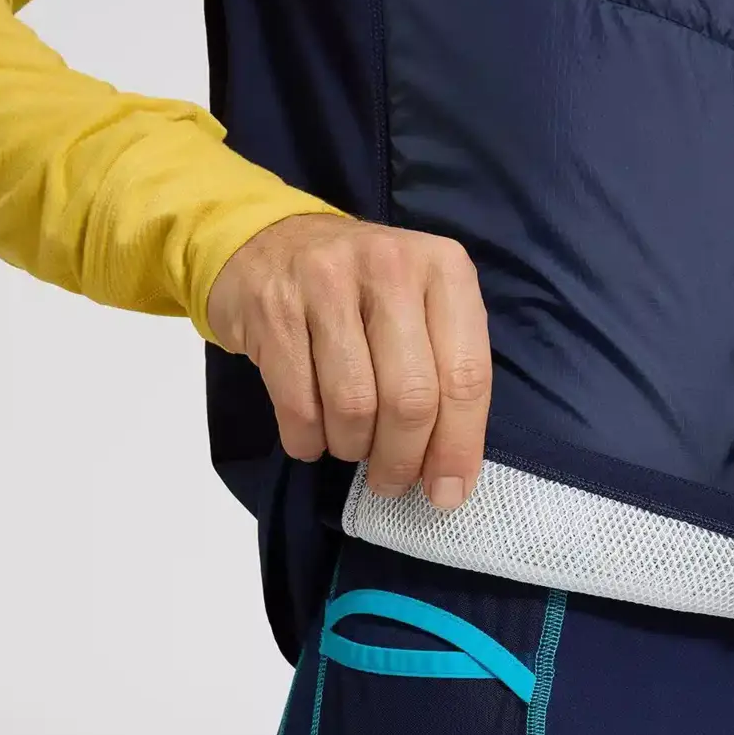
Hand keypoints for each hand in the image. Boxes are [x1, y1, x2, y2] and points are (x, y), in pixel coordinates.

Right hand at [207, 213, 490, 507]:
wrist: (267, 243)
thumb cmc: (362, 293)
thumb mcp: (421, 311)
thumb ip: (445, 377)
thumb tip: (450, 480)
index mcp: (444, 269)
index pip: (466, 375)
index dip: (459, 446)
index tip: (447, 491)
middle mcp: (390, 267)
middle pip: (411, 398)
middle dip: (402, 459)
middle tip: (392, 481)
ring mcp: (326, 282)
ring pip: (354, 405)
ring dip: (353, 448)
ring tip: (351, 447)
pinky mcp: (273, 309)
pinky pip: (298, 404)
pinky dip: (308, 440)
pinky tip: (312, 437)